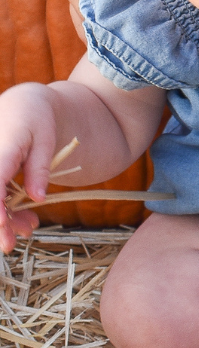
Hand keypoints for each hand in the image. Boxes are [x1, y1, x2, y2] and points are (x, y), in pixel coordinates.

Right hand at [0, 84, 56, 252]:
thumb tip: (38, 199)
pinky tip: (23, 220)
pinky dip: (5, 209)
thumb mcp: (45, 139)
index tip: (2, 229)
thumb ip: (39, 168)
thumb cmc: (36, 118)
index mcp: (0, 146)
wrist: (23, 103)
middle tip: (10, 244)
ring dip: (3, 218)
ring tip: (28, 230)